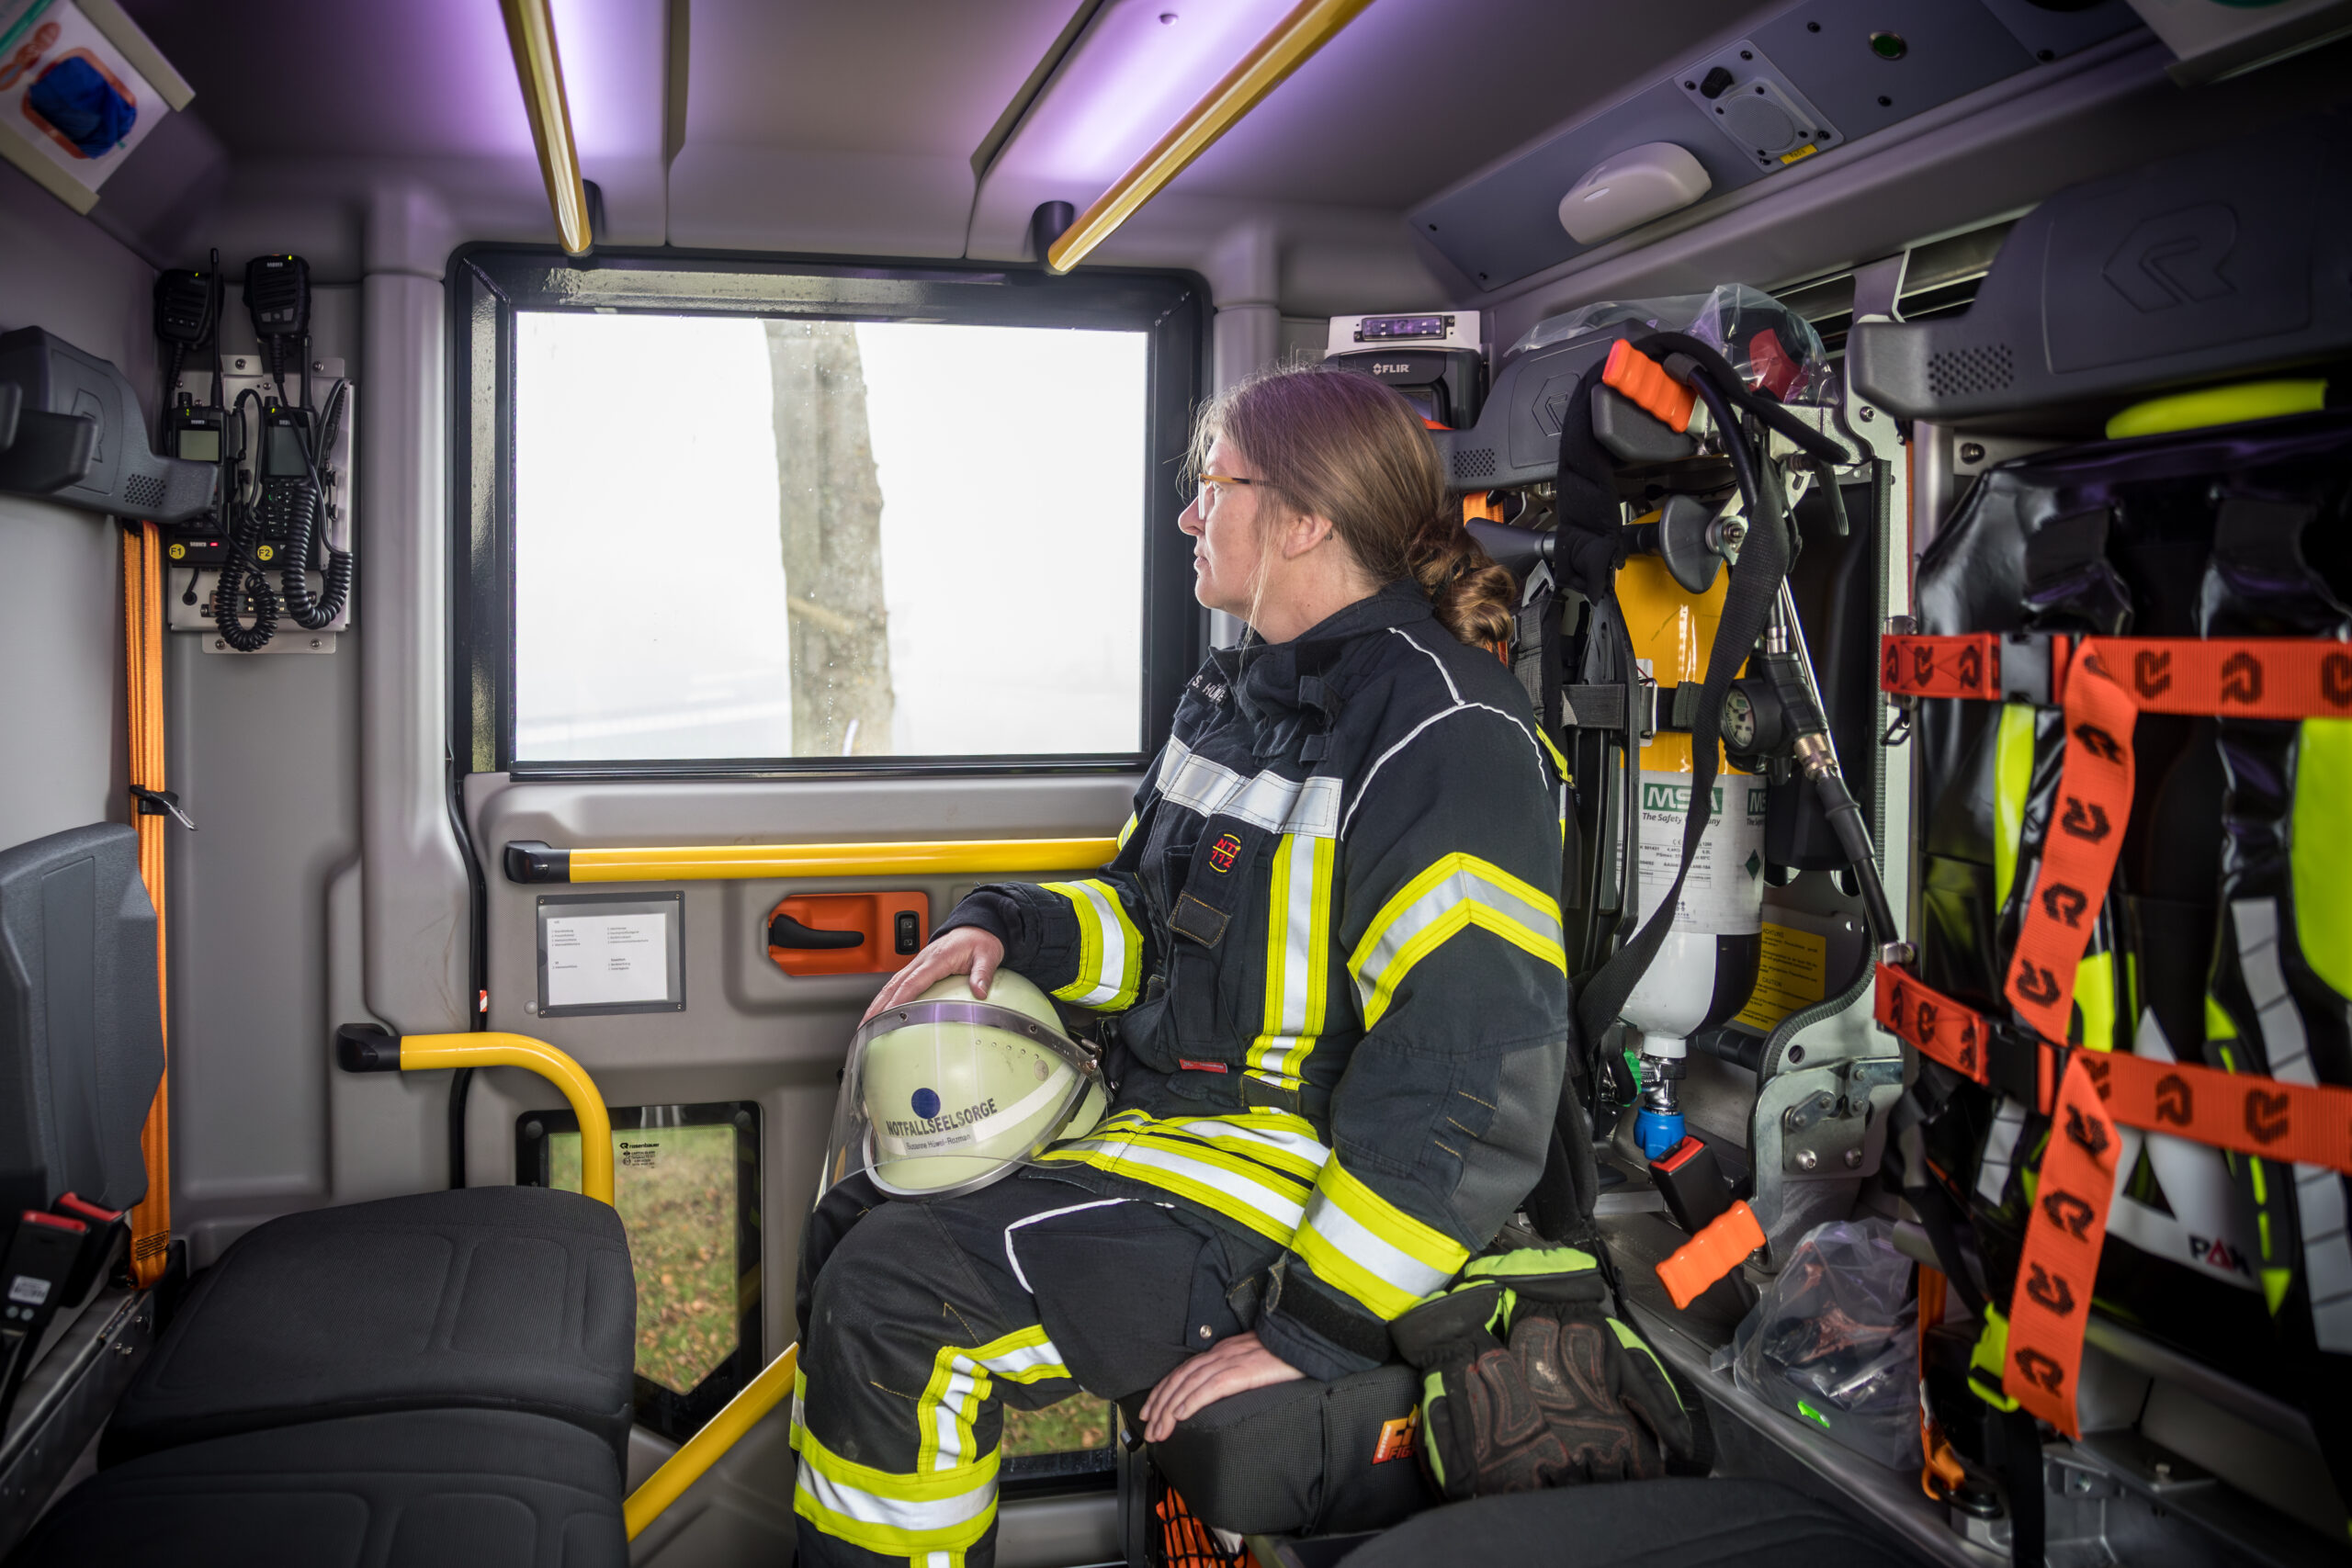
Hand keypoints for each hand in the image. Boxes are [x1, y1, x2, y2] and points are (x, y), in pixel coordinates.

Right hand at [863, 926, 1004, 1021]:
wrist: (976, 928)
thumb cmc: (980, 941)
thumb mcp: (988, 956)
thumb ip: (983, 974)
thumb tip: (980, 992)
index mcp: (937, 958)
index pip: (913, 981)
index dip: (899, 999)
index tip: (888, 1015)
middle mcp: (923, 960)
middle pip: (894, 984)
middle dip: (879, 1006)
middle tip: (867, 1026)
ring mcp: (918, 963)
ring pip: (891, 984)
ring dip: (877, 1003)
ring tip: (867, 1024)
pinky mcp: (918, 967)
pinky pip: (898, 983)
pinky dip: (886, 997)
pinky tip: (880, 1010)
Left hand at [1139, 1331, 1302, 1442]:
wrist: (1304, 1340)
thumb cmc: (1284, 1352)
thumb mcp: (1252, 1360)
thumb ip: (1235, 1371)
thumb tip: (1222, 1390)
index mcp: (1221, 1352)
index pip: (1182, 1371)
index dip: (1163, 1391)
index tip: (1150, 1410)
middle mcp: (1220, 1354)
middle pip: (1180, 1379)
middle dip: (1159, 1405)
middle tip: (1148, 1429)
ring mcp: (1230, 1361)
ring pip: (1189, 1385)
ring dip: (1169, 1409)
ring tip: (1159, 1430)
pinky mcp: (1243, 1371)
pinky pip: (1211, 1388)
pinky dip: (1192, 1402)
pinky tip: (1181, 1416)